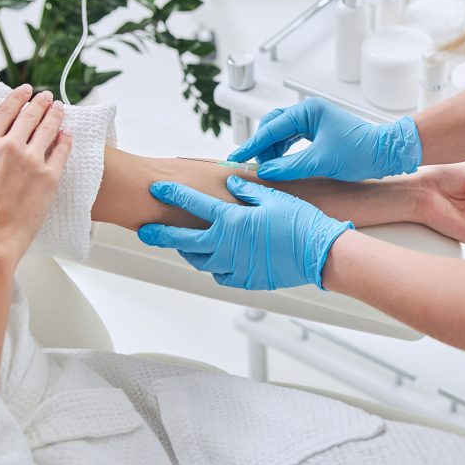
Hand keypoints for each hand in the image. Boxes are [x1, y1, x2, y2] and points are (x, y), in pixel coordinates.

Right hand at [0, 85, 71, 263]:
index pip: (6, 111)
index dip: (18, 98)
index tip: (26, 90)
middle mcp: (10, 147)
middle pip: (30, 116)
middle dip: (40, 103)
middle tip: (47, 96)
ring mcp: (32, 161)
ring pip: (48, 129)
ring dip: (55, 115)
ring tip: (59, 108)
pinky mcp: (50, 177)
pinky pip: (62, 151)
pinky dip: (66, 139)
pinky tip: (68, 133)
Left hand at [137, 177, 352, 289]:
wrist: (319, 254)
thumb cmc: (300, 223)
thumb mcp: (274, 198)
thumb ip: (248, 190)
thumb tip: (232, 184)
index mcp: (231, 221)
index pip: (193, 205)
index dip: (172, 195)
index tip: (157, 189)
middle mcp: (227, 245)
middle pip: (183, 241)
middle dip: (161, 235)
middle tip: (145, 231)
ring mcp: (235, 266)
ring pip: (200, 261)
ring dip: (188, 251)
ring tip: (181, 245)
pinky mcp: (246, 280)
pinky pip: (220, 275)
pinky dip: (213, 267)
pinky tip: (214, 261)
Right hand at [228, 97, 421, 181]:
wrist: (387, 154)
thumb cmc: (361, 152)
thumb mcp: (321, 161)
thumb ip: (290, 166)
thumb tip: (266, 171)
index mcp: (309, 111)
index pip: (272, 127)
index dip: (253, 144)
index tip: (238, 157)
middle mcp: (310, 112)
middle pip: (273, 126)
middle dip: (261, 145)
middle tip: (252, 164)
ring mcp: (314, 122)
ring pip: (282, 134)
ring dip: (272, 150)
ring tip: (266, 168)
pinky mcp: (319, 133)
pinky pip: (293, 140)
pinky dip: (283, 152)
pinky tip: (279, 164)